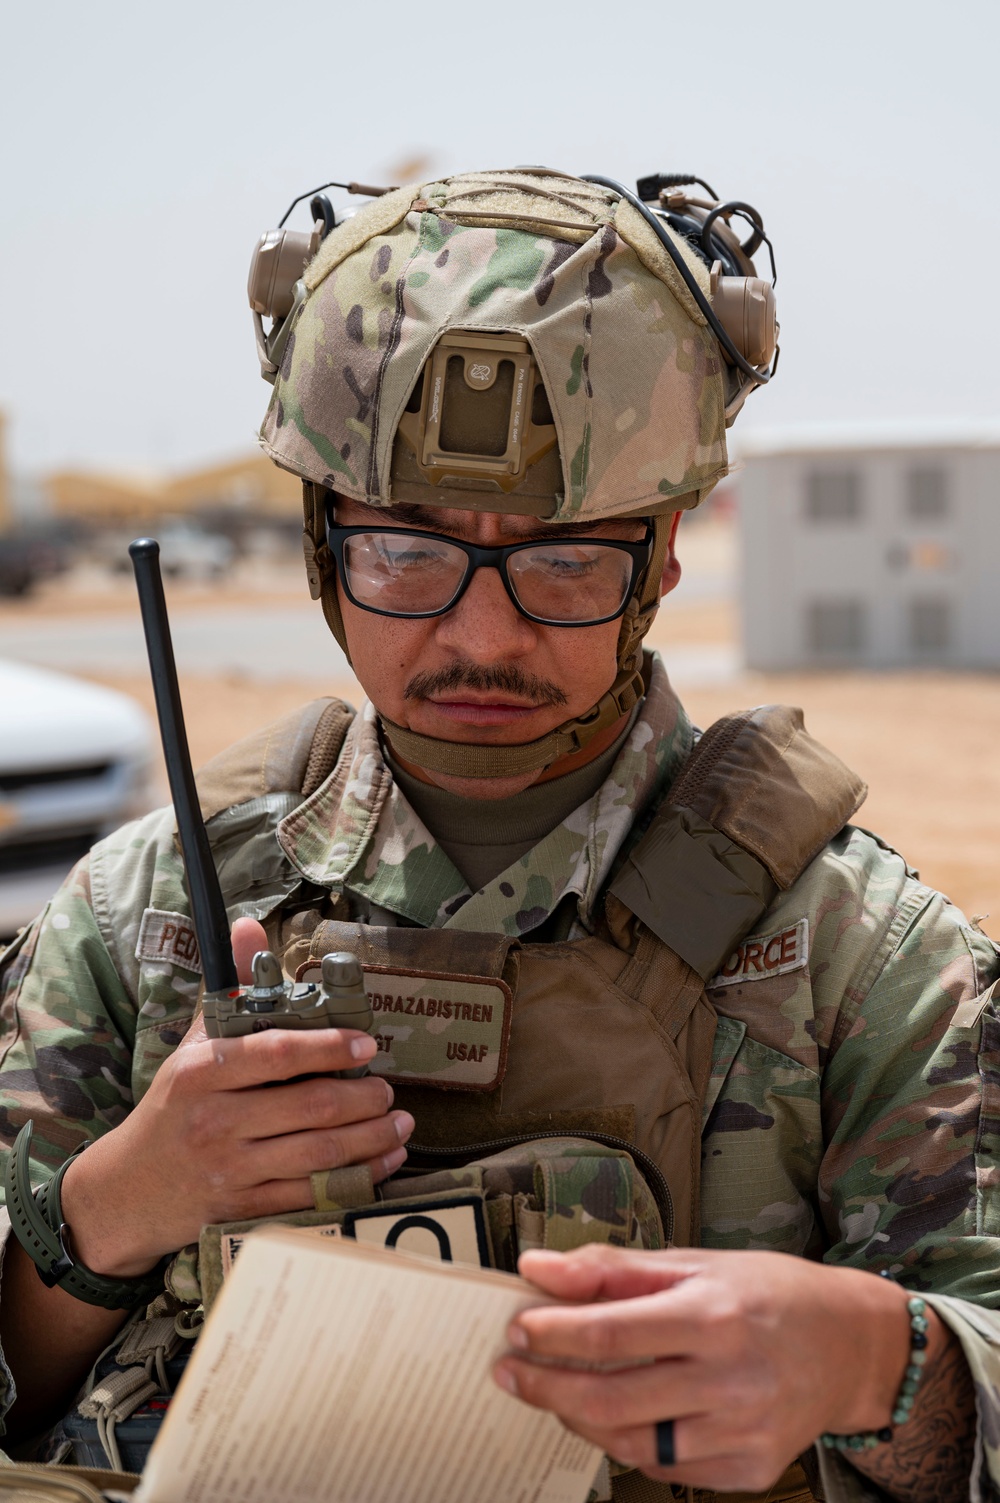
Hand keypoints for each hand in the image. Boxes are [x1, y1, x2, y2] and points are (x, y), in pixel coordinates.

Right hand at [60, 919, 412, 1275]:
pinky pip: (309, 1195)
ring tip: (400, 1124)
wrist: (125, 1190)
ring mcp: (228, 1169)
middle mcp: (214, 1120)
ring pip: (318, 1154)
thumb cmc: (172, 1106)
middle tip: (388, 1091)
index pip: (277, 1053)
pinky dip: (355, 1180)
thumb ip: (227, 988)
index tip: (367, 1045)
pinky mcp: (240, 1210)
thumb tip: (248, 926)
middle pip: (310, 1106)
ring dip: (371, 1139)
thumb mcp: (193, 1045)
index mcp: (203, 1071)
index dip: (329, 1047)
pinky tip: (382, 1162)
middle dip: (364, 1099)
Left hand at [495, 1244, 915, 1495]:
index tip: (517, 1328)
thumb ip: (613, 1268)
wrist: (852, 1346)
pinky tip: (611, 1417)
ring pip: (631, 1442)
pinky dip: (627, 1444)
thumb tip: (539, 1268)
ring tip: (553, 1392)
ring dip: (578, 1418)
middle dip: (547, 1385)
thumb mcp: (695, 1263)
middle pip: (612, 1397)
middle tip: (510, 1370)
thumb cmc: (769, 1294)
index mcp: (714, 1316)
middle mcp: (730, 1380)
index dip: (554, 1334)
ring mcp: (741, 1433)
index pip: (612, 1333)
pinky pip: (666, 1468)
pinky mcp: (749, 1469)